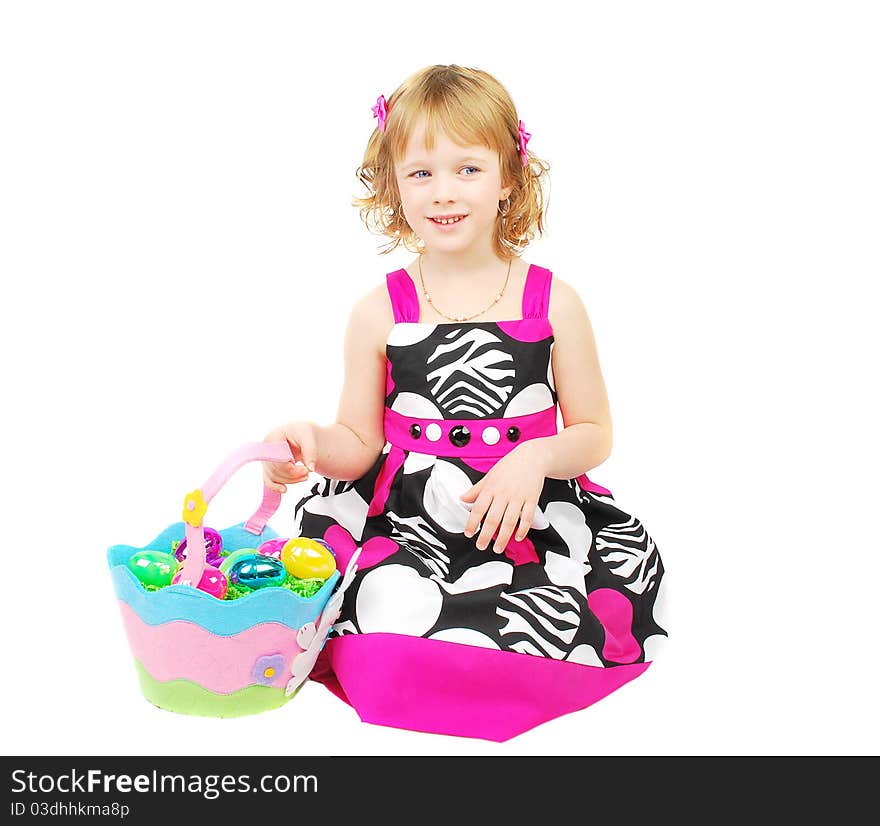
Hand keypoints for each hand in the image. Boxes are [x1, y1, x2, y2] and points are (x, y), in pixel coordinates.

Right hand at [262, 421, 318, 493]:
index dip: (292, 469)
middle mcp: (266, 448)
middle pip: (276, 470)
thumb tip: (310, 468)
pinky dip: (275, 487)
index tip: (306, 470)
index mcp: (273, 438)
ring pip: (274, 477)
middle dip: (293, 475)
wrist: (301, 433)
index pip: (278, 460)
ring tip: (305, 475)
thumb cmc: (302, 432)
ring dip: (291, 480)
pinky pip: (267, 480)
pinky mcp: (268, 466)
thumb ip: (310, 452)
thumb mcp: (309, 436)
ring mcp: (266, 458)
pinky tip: (284, 490)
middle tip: (308, 472)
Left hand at [460, 439, 547, 553]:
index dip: (472, 523)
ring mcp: (519, 497)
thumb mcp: (489, 475)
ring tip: (498, 548)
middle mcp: (504, 494)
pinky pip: (527, 517)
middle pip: (493, 518)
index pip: (478, 508)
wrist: (532, 457)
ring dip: (503, 537)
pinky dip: (523, 529)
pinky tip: (517, 537)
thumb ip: (476, 489)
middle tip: (481, 546)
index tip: (469, 533)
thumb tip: (462, 498)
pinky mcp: (532, 499)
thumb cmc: (510, 466)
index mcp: (491, 488)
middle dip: (486, 535)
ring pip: (510, 521)